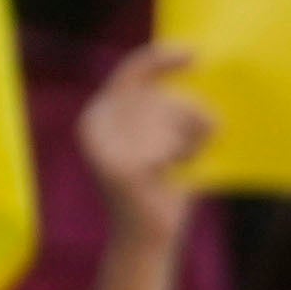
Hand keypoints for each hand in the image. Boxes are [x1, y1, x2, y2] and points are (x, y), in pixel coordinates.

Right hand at [72, 40, 214, 243]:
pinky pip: (168, 145)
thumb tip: (191, 59)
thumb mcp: (162, 135)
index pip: (133, 70)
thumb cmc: (162, 183)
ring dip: (190, 138)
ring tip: (181, 162)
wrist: (147, 235)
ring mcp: (104, 145)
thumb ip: (164, 103)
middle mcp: (94, 123)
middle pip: (162, 96)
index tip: (196, 54)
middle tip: (193, 147)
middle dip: (191, 117)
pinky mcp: (119, 167)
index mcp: (98, 113)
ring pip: (169, 117)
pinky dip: (184, 156)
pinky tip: (176, 171)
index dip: (164, 58)